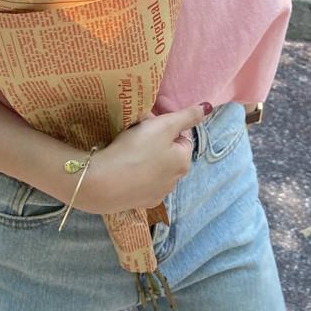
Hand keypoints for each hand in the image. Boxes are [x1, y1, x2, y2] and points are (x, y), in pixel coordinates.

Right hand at [84, 105, 207, 215]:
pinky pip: (142, 182)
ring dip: (146, 158)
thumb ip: (186, 116)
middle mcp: (175, 181)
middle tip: (135, 133)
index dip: (165, 126)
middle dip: (155, 141)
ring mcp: (157, 194)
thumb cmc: (136, 150)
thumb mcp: (164, 125)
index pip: (181, 137)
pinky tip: (124, 169)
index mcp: (183, 162)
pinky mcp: (140, 202)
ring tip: (127, 151)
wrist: (103, 183)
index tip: (147, 123)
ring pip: (155, 168)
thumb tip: (207, 108)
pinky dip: (136, 174)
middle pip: (168, 153)